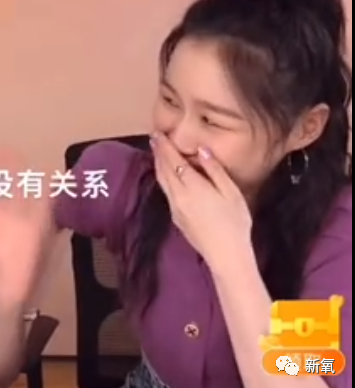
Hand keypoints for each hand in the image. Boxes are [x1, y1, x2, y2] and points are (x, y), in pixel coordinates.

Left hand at [0, 171, 54, 312]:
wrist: (1, 301)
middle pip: (1, 188)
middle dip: (1, 170)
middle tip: (1, 151)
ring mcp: (18, 223)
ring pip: (22, 194)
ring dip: (23, 178)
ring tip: (23, 162)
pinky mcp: (36, 232)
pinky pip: (44, 211)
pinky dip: (50, 197)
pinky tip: (51, 184)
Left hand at [151, 132, 252, 270]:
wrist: (225, 254)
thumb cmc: (234, 222)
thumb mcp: (230, 192)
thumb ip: (214, 169)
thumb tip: (201, 150)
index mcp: (192, 186)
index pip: (173, 160)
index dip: (165, 146)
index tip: (159, 133)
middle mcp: (178, 195)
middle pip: (163, 169)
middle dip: (158, 152)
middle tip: (154, 137)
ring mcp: (174, 207)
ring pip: (161, 181)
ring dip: (157, 164)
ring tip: (156, 152)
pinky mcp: (175, 217)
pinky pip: (165, 191)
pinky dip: (162, 177)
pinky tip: (165, 175)